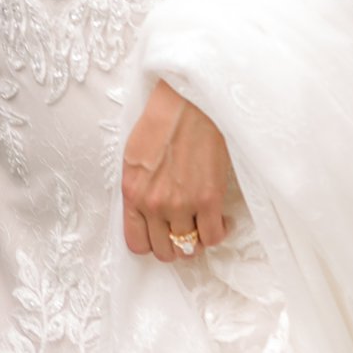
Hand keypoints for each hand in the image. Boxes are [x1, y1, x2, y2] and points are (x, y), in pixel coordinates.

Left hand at [121, 79, 230, 262]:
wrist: (188, 102)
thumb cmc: (161, 121)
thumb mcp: (134, 158)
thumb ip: (138, 189)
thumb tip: (146, 211)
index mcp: (132, 193)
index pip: (136, 243)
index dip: (152, 243)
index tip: (162, 234)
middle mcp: (154, 204)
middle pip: (165, 250)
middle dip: (175, 243)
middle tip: (186, 228)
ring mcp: (182, 204)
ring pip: (190, 248)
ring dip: (198, 238)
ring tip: (204, 221)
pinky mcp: (209, 199)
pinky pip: (214, 236)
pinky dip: (219, 232)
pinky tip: (220, 217)